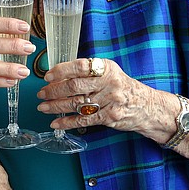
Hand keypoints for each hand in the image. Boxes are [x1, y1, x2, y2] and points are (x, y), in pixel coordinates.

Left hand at [35, 57, 155, 133]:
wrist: (147, 106)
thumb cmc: (123, 88)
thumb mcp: (110, 72)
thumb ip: (89, 72)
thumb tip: (59, 74)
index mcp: (106, 68)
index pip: (79, 66)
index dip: (61, 71)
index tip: (47, 76)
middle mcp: (109, 83)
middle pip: (75, 86)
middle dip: (54, 91)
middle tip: (41, 94)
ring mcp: (110, 101)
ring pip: (77, 104)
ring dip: (56, 107)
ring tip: (43, 107)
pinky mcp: (109, 117)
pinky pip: (84, 120)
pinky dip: (67, 122)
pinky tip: (56, 123)